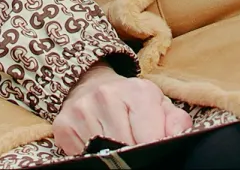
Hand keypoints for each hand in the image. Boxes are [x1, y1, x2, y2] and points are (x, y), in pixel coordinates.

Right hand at [52, 63, 189, 156]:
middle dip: (132, 154)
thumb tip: (177, 137)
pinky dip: (90, 154)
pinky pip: (80, 154)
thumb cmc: (131, 100)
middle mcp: (106, 96)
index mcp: (137, 91)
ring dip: (110, 153)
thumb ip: (175, 121)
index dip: (151, 150)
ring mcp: (82, 110)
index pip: (149, 138)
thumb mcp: (158, 104)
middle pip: (124, 147)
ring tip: (116, 143)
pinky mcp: (63, 124)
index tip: (151, 151)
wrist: (92, 84)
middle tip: (133, 150)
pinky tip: (96, 143)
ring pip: (102, 151)